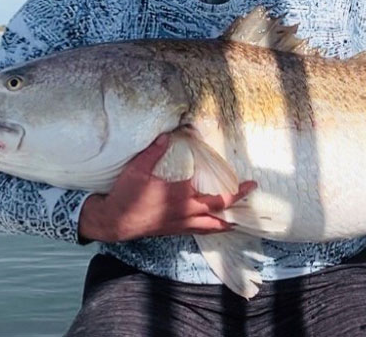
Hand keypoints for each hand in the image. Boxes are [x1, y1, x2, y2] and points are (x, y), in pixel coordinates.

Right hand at [78, 133, 255, 242]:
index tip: (249, 182)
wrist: (114, 222)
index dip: (234, 188)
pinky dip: (212, 229)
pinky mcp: (175, 230)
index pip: (215, 193)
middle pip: (219, 209)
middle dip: (237, 201)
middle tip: (251, 192)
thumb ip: (154, 151)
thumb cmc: (126, 195)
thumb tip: (167, 135)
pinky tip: (216, 226)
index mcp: (181, 195)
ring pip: (211, 226)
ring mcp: (181, 223)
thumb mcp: (138, 169)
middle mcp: (186, 211)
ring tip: (240, 218)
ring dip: (228, 221)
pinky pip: (199, 232)